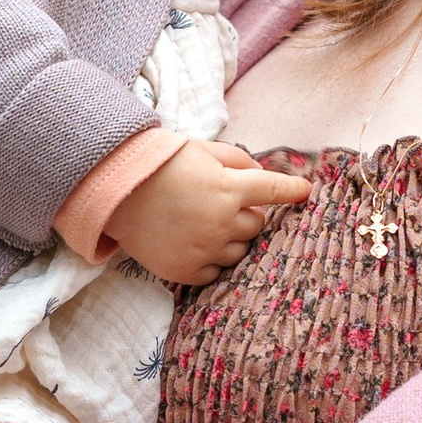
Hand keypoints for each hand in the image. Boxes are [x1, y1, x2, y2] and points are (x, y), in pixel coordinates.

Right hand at [107, 136, 308, 288]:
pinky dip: (211, 260)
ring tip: (204, 224)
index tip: (306, 193)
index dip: (293, 191)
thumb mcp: (202, 150)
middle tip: (222, 204)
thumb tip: (262, 176)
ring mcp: (205, 249)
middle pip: (257, 225)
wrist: (115, 191)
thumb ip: (237, 161)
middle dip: (247, 214)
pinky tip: (194, 243)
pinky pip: (215, 272)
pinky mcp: (186, 271)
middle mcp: (222, 221)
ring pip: (239, 251)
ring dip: (231, 239)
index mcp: (229, 187)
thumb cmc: (160, 165)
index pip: (274, 191)